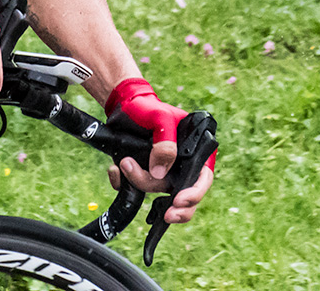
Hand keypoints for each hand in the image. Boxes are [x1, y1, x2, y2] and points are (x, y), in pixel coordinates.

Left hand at [104, 78, 215, 224]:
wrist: (123, 105)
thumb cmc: (147, 107)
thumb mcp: (160, 118)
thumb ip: (165, 142)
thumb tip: (160, 173)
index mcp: (194, 150)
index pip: (203, 177)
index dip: (195, 193)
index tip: (179, 200)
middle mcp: (180, 164)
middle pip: (183, 194)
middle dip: (176, 208)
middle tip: (166, 214)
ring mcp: (161, 171)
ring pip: (156, 191)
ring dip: (139, 181)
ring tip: (125, 164)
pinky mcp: (142, 174)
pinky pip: (135, 190)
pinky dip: (123, 184)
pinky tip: (115, 170)